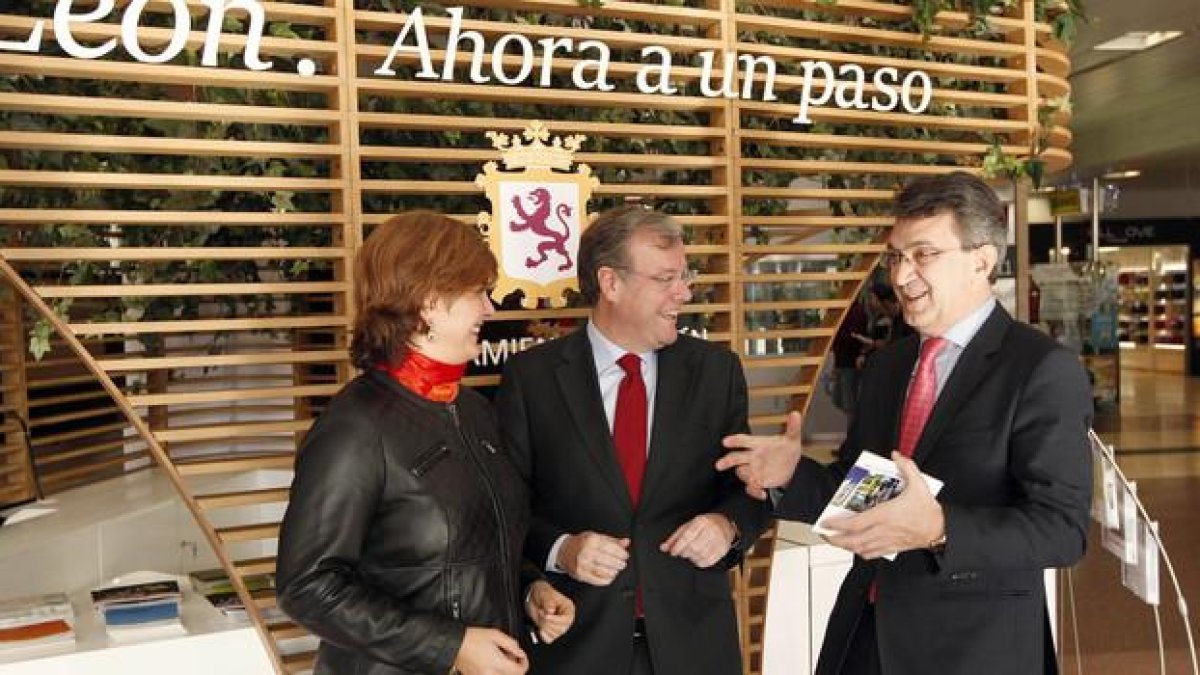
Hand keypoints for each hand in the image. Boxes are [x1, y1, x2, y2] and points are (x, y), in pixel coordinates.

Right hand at [453, 627, 527, 674]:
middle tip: (510, 656)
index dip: (524, 663)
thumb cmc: (472, 638)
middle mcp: (491, 674)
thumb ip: (512, 644)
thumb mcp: (496, 635)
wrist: (454, 643)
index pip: (520, 671)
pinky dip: (494, 671)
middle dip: (514, 667)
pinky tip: (490, 662)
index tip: (521, 657)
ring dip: (504, 670)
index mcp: (498, 664)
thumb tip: (519, 652)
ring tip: (499, 659)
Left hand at [525, 580, 574, 643]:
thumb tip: (550, 611)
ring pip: (554, 635)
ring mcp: (559, 627)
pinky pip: (549, 639)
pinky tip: (539, 628)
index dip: (555, 619)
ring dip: (544, 627)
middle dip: (547, 623)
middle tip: (540, 613)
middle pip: (560, 630)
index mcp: (568, 609)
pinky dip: (543, 635)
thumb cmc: (542, 594)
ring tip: (539, 617)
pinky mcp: (551, 632)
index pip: (566, 619)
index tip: (545, 616)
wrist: (534, 597)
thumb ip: (548, 602)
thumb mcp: (544, 594)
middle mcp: (565, 619)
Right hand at [557, 531, 628, 585]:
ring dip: (614, 572)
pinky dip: (606, 579)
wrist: (564, 551)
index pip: (611, 548)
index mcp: (591, 540)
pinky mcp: (581, 574)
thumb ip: (612, 540)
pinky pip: (598, 580)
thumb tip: (626, 542)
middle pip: (608, 560)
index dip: (621, 553)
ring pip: (604, 571)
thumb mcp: (596, 537)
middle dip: (619, 563)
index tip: (625, 555)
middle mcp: (586, 552)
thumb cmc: (581, 543)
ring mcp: (583, 564)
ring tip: (616, 570)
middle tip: (622, 563)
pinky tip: (610, 576)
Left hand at [659, 513, 736, 567]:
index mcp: (701, 521)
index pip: (687, 536)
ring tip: (691, 554)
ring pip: (701, 555)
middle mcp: (711, 530)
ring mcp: (719, 540)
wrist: (725, 524)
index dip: (678, 546)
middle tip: (682, 552)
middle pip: (694, 547)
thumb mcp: (688, 526)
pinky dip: (700, 562)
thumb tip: (663, 548)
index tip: (673, 552)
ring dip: (692, 558)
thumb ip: (675, 537)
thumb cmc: (703, 525)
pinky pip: (708, 561)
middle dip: (685, 552)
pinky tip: (698, 558)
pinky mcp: (723, 549)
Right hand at [716, 411, 803, 498]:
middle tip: (719, 465)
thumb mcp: (792, 439)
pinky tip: (763, 493)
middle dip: (727, 461)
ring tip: (754, 480)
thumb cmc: (786, 450)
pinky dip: (754, 491)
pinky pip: (750, 488)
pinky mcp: (757, 482)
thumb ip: (793, 427)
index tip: (726, 442)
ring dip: (746, 476)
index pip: (743, 440)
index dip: (734, 441)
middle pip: (735, 458)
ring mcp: (753, 470)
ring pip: (742, 473)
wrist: (791, 467)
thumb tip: (795, 414)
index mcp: (757, 444)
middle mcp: (752, 457)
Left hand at [823, 452, 944, 559]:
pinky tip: (855, 548)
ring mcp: (887, 541)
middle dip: (835, 539)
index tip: (826, 522)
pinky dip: (860, 552)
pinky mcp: (892, 548)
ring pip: (860, 549)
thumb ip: (907, 467)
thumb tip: (896, 455)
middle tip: (824, 534)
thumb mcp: (919, 484)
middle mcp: (883, 530)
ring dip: (845, 546)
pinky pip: (872, 554)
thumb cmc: (928, 510)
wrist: (940, 529)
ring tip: (835, 540)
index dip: (838, 524)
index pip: (856, 523)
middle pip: (853, 540)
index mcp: (885, 515)